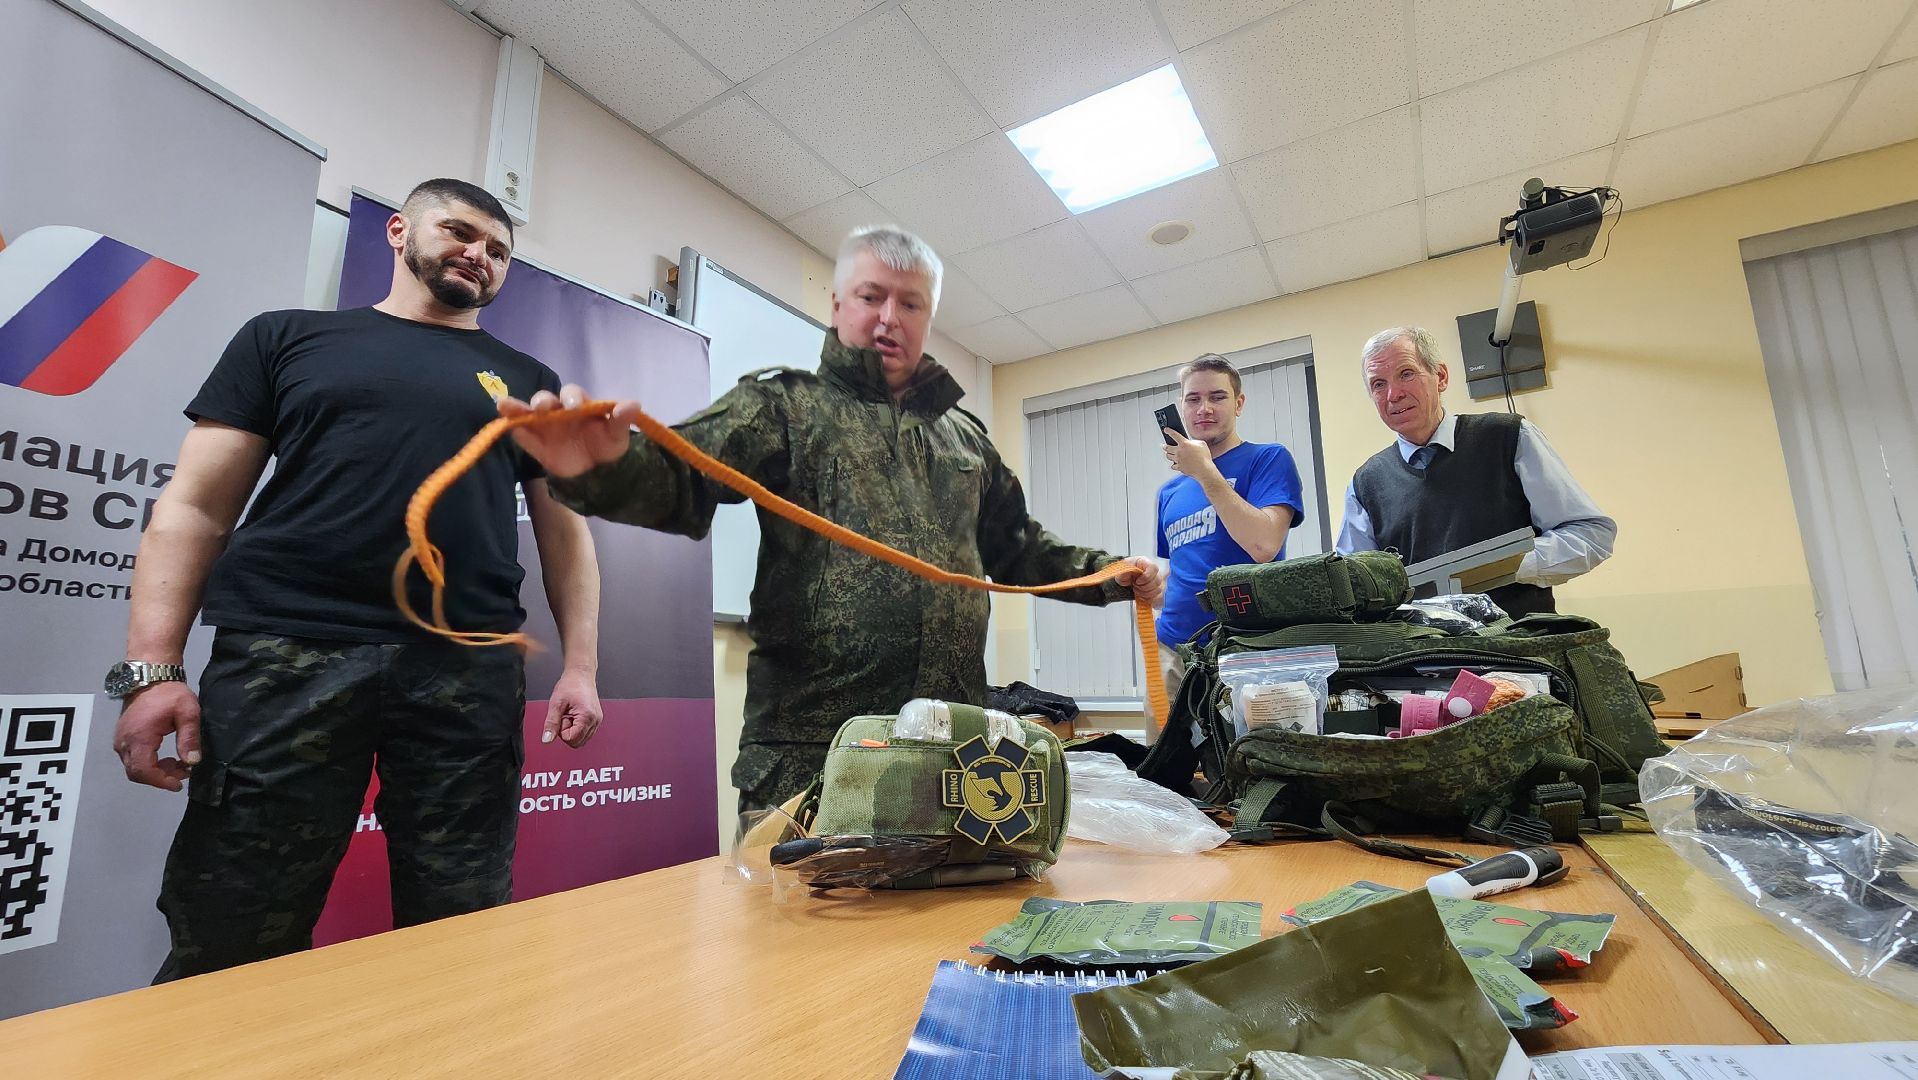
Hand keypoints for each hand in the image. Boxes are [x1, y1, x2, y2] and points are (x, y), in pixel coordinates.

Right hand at [113, 681, 200, 790]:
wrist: (151, 677)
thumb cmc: (170, 694)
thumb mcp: (187, 713)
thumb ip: (189, 738)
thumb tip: (192, 762)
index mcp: (139, 737)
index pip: (143, 770)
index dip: (160, 781)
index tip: (178, 784)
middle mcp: (124, 741)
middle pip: (136, 772)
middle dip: (160, 778)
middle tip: (183, 773)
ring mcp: (120, 740)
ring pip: (134, 767)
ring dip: (155, 772)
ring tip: (179, 765)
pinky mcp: (122, 737)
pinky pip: (132, 759)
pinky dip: (149, 764)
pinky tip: (166, 759)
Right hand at [500, 385, 641, 479]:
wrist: (596, 472)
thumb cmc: (607, 445)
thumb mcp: (617, 434)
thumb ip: (622, 419)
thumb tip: (633, 405)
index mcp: (579, 404)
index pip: (572, 393)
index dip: (572, 397)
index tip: (574, 406)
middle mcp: (558, 411)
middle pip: (546, 399)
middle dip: (542, 401)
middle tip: (543, 408)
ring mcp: (543, 425)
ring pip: (527, 412)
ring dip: (516, 407)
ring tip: (504, 404)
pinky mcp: (534, 442)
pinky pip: (522, 434)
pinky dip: (513, 428)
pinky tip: (505, 425)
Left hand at [543, 667, 602, 747]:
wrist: (581, 674)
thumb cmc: (571, 684)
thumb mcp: (556, 704)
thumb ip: (551, 723)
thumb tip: (547, 739)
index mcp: (587, 717)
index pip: (571, 739)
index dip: (562, 731)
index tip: (562, 717)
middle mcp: (595, 721)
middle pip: (577, 742)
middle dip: (567, 732)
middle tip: (565, 716)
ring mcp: (597, 721)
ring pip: (581, 739)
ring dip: (572, 730)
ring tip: (570, 714)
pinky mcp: (596, 720)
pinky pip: (585, 733)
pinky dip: (577, 727)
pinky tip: (575, 715)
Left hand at [1113, 556, 1164, 607]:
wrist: (1128, 579)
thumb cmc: (1128, 572)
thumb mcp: (1122, 569)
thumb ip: (1124, 571)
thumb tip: (1125, 575)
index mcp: (1147, 563)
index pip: (1154, 568)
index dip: (1146, 577)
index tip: (1137, 581)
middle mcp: (1155, 572)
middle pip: (1157, 581)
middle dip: (1144, 587)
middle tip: (1135, 585)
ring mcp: (1159, 582)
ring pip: (1158, 590)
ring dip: (1145, 593)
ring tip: (1137, 590)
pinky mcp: (1159, 591)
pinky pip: (1158, 597)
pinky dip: (1149, 599)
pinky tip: (1142, 596)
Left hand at [1163, 429, 1216, 481]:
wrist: (1204, 469)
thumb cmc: (1204, 457)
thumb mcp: (1201, 444)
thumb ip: (1194, 442)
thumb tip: (1191, 443)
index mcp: (1184, 444)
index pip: (1174, 435)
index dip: (1169, 431)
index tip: (1166, 430)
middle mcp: (1179, 451)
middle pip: (1167, 448)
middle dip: (1165, 446)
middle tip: (1164, 445)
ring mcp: (1178, 460)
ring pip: (1168, 456)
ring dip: (1169, 454)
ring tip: (1169, 454)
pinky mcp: (1179, 467)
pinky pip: (1173, 466)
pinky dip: (1174, 465)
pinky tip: (1175, 464)